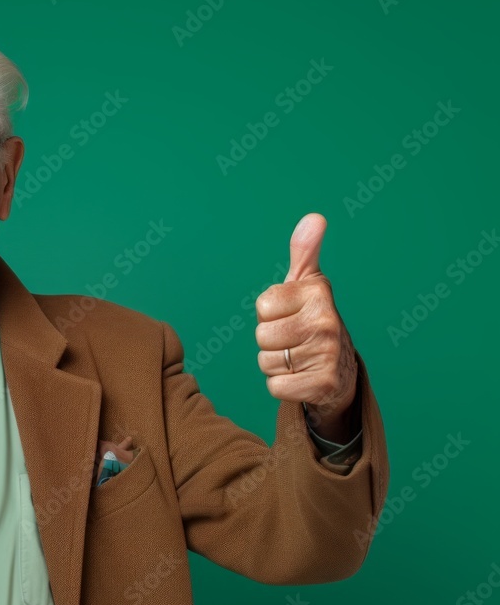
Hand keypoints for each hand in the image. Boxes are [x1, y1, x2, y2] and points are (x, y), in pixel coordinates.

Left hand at [254, 214, 357, 441]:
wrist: (341, 372)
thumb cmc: (314, 321)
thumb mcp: (309, 284)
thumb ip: (305, 251)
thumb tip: (314, 218)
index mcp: (318, 292)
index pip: (262, 306)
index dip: (271, 314)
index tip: (292, 315)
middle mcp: (327, 320)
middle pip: (262, 335)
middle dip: (272, 342)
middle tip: (296, 341)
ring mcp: (327, 353)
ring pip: (266, 361)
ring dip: (277, 364)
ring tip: (299, 358)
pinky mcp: (322, 384)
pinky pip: (275, 386)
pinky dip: (283, 386)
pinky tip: (302, 378)